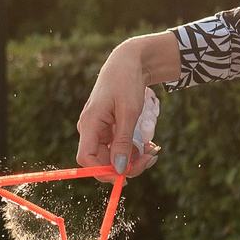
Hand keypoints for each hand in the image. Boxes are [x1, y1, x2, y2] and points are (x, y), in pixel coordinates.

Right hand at [77, 34, 178, 174]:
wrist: (129, 62)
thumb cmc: (126, 82)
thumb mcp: (128, 112)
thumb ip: (124, 142)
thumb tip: (120, 169)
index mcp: (90, 124)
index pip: (86, 159)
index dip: (103, 171)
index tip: (126, 176)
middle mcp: (91, 130)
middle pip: (102, 161)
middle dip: (127, 165)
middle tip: (150, 158)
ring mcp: (100, 130)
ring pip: (113, 156)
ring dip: (134, 158)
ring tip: (153, 149)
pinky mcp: (109, 129)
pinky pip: (119, 147)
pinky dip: (134, 149)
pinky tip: (148, 144)